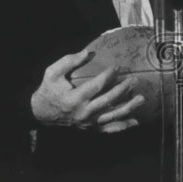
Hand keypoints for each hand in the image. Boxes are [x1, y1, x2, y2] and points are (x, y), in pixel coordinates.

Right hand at [30, 49, 144, 132]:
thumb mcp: (52, 73)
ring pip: (111, 116)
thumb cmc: (48, 90)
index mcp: (74, 98)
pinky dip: (122, 126)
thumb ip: (69, 61)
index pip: (96, 86)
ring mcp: (87, 122)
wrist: (41, 113)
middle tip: (134, 80)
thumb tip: (88, 52)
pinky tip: (135, 121)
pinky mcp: (90, 128)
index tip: (118, 67)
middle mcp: (82, 112)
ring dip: (128, 107)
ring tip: (141, 98)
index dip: (108, 76)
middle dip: (122, 90)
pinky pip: (108, 129)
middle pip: (107, 101)